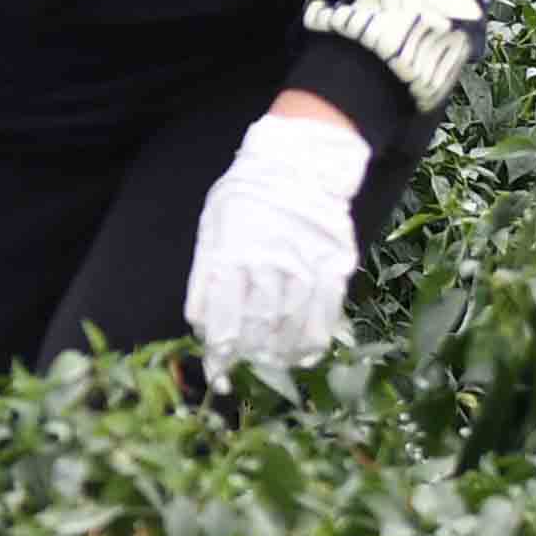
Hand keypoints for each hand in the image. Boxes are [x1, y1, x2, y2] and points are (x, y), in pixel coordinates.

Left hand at [186, 103, 370, 368]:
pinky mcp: (334, 266)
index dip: (220, 350)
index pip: (222, 315)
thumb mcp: (214, 225)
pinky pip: (326, 314)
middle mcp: (267, 263)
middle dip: (248, 356)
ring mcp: (304, 265)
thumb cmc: (248, 196)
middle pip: (256, 326)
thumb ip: (207, 273)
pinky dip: (314, 341)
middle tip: (245, 371)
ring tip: (273, 367)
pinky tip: (306, 356)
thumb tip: (200, 322)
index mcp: (231, 253)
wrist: (301, 163)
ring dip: (280, 355)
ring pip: (290, 326)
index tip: (218, 369)